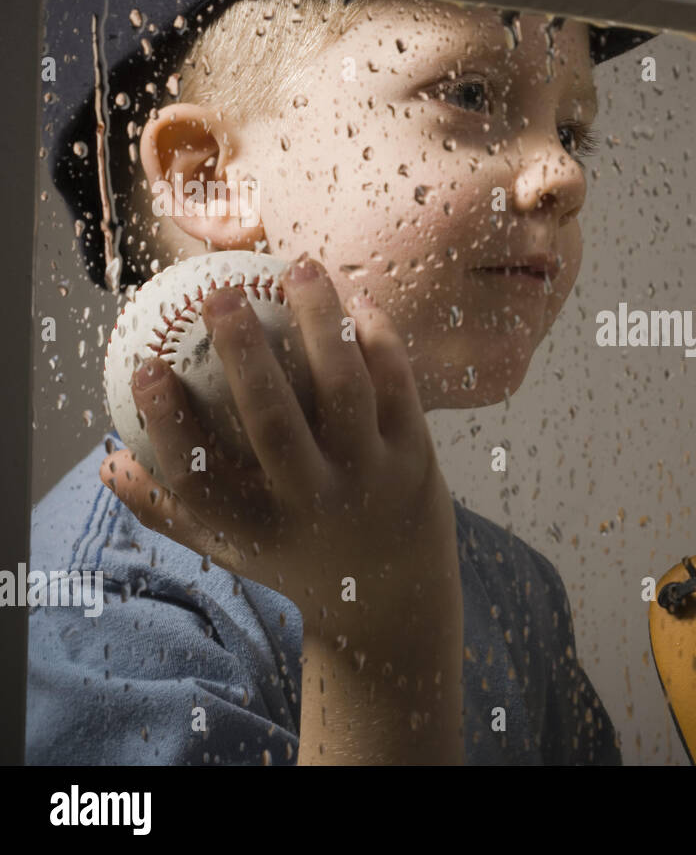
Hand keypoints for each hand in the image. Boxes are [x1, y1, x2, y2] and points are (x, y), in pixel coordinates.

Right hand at [101, 254, 449, 606]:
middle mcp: (318, 505)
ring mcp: (374, 480)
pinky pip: (398, 387)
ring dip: (320, 322)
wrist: (396, 596)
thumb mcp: (237, 549)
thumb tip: (110, 462)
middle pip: (273, 425)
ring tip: (300, 265)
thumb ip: (174, 510)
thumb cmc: (301, 556)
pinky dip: (379, 340)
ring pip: (345, 389)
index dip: (167, 422)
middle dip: (242, 355)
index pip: (200, 478)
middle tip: (217, 294)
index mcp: (262, 529)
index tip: (144, 366)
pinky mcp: (419, 459)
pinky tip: (359, 301)